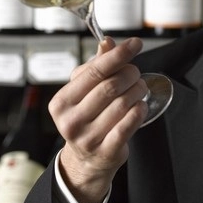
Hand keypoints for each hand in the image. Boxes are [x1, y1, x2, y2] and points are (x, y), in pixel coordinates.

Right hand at [49, 36, 148, 202]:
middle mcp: (71, 121)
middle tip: (136, 73)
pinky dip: (139, 110)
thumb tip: (107, 42)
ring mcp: (88, 138)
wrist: (86, 160)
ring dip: (137, 91)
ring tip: (139, 88)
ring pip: (122, 104)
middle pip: (110, 86)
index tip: (135, 43)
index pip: (94, 71)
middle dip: (130, 74)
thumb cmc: (86, 118)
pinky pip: (128, 124)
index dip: (118, 55)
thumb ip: (96, 66)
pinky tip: (140, 105)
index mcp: (62, 102)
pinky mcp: (106, 151)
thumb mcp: (84, 92)